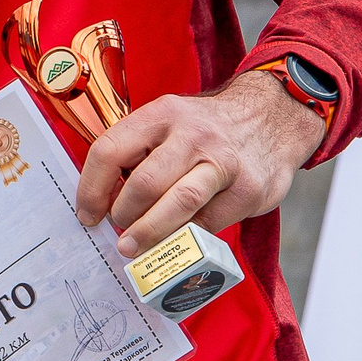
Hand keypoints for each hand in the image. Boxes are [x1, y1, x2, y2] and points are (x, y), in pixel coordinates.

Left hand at [74, 69, 325, 257]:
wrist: (273, 118)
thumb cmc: (206, 130)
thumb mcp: (169, 123)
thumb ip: (138, 153)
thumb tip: (102, 201)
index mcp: (162, 114)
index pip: (111, 151)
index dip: (92, 189)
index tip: (87, 214)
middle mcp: (193, 134)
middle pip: (144, 183)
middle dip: (123, 214)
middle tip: (117, 230)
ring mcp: (224, 162)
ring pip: (179, 204)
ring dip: (150, 232)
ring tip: (133, 246)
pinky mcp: (248, 190)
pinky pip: (209, 223)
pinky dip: (187, 236)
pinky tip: (177, 237)